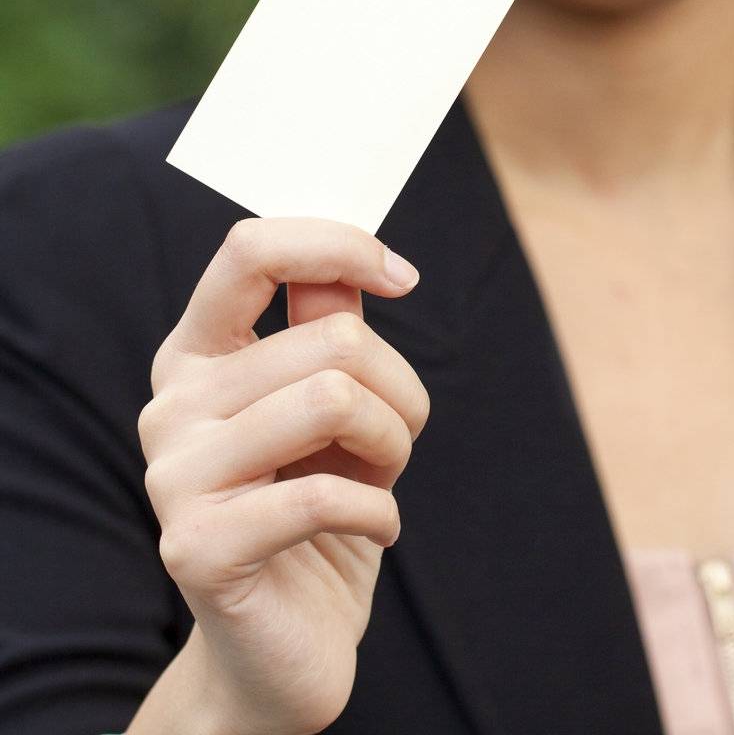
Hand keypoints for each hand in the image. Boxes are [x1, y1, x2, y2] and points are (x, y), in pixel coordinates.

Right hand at [138, 216, 428, 734]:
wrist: (283, 647)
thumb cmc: (317, 508)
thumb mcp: (331, 404)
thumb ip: (327, 324)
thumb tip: (357, 260)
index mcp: (196, 355)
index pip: (252, 250)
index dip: (339, 246)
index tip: (403, 277)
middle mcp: (171, 405)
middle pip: (333, 339)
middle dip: (399, 390)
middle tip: (393, 444)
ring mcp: (174, 476)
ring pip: (335, 399)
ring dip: (393, 445)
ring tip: (380, 482)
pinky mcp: (196, 547)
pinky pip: (325, 494)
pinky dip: (379, 511)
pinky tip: (374, 530)